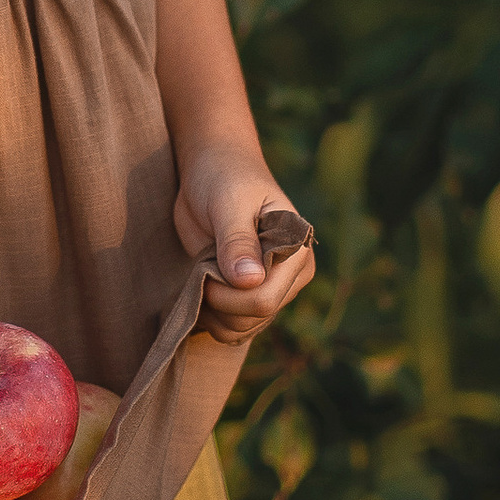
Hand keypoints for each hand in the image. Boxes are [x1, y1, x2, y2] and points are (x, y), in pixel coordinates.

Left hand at [173, 141, 316, 340]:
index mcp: (297, 251)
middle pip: (254, 318)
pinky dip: (212, 317)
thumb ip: (237, 241)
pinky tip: (204, 289)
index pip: (266, 299)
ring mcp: (272, 289)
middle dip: (220, 302)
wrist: (213, 171)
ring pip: (242, 329)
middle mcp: (292, 276)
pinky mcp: (250, 296)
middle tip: (203, 268)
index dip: (229, 296)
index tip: (207, 269)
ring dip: (214, 311)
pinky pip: (233, 328)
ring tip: (204, 274)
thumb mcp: (228, 203)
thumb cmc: (225, 178)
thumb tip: (250, 282)